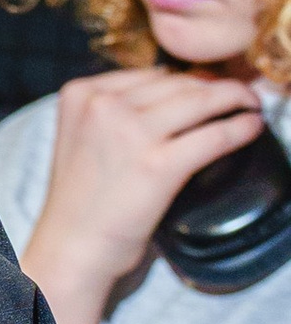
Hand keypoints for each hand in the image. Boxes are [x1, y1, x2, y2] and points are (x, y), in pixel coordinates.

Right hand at [24, 66, 264, 323]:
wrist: (70, 250)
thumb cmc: (80, 202)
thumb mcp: (83, 136)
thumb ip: (115, 111)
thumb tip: (179, 93)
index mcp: (81, 94)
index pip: (151, 74)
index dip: (187, 79)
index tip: (208, 87)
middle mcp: (103, 105)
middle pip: (178, 82)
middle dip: (214, 87)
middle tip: (238, 95)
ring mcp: (129, 133)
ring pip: (201, 100)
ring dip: (236, 99)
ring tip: (251, 105)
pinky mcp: (157, 165)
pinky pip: (214, 135)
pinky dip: (240, 129)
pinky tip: (253, 127)